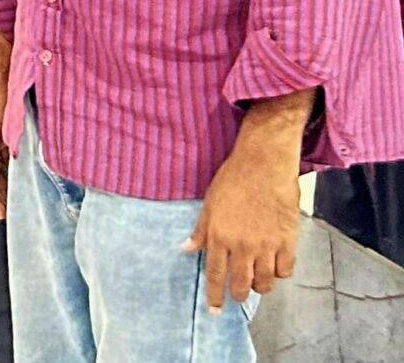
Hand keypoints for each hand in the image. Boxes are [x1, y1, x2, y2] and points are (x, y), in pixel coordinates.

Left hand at [190, 141, 301, 311]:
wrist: (264, 165)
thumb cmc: (232, 180)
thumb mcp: (209, 204)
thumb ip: (200, 231)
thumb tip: (186, 249)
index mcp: (219, 237)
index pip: (215, 274)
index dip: (215, 295)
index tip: (215, 309)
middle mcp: (242, 246)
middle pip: (241, 283)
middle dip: (239, 295)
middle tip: (238, 298)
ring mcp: (267, 245)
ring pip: (265, 281)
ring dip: (260, 287)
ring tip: (257, 285)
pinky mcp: (288, 240)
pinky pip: (286, 269)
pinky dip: (280, 273)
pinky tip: (276, 269)